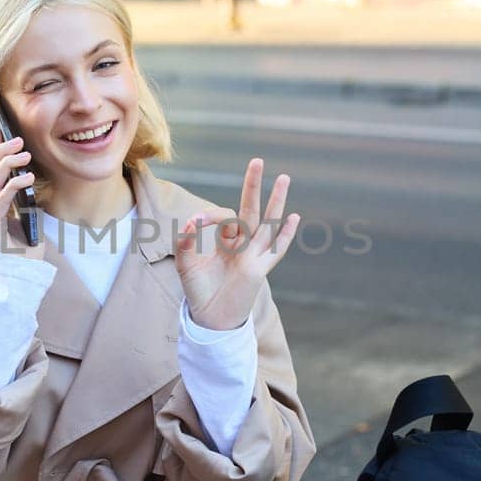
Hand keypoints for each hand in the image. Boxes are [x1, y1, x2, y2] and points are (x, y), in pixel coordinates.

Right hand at [0, 128, 44, 258]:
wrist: (17, 279)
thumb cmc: (22, 253)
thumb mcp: (26, 219)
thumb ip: (23, 201)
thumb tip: (29, 179)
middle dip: (3, 152)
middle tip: (19, 140)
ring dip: (9, 165)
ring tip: (26, 155)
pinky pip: (1, 201)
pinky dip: (14, 186)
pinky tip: (27, 177)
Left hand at [174, 158, 300, 330]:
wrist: (209, 319)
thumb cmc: (199, 291)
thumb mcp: (185, 263)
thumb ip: (185, 242)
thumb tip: (192, 221)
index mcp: (225, 240)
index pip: (225, 216)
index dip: (211, 214)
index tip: (196, 222)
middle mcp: (242, 244)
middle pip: (251, 209)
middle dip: (254, 185)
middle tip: (257, 160)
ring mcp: (253, 256)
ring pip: (268, 223)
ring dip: (276, 201)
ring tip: (285, 178)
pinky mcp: (259, 270)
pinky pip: (275, 250)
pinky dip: (286, 235)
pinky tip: (294, 217)